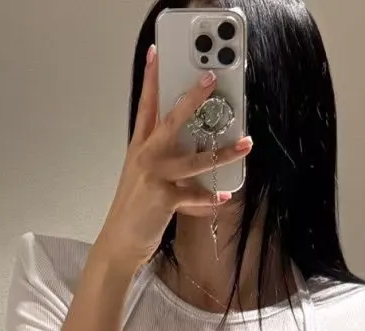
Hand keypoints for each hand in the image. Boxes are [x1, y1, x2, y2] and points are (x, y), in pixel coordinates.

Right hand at [94, 44, 252, 273]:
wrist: (119, 243)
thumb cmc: (133, 212)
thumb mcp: (144, 180)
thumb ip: (166, 162)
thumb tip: (196, 151)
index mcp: (139, 149)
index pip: (145, 106)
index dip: (151, 78)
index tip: (156, 53)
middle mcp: (145, 157)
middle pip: (171, 120)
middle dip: (192, 99)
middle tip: (210, 80)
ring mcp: (154, 176)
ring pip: (195, 159)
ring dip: (224, 153)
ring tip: (245, 145)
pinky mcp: (164, 198)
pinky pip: (194, 195)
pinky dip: (210, 198)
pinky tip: (222, 197)